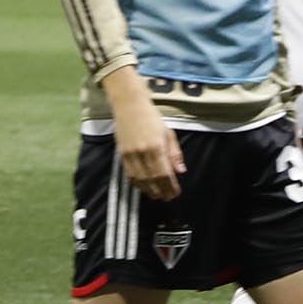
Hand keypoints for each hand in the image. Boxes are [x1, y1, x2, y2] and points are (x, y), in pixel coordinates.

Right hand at [103, 71, 185, 200]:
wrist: (129, 106)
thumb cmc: (152, 117)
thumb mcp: (168, 133)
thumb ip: (174, 153)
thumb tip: (180, 171)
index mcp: (157, 146)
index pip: (165, 174)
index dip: (170, 187)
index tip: (175, 193)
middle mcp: (143, 152)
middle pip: (152, 180)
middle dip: (161, 191)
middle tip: (167, 197)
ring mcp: (130, 154)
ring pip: (140, 180)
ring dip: (149, 190)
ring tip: (157, 195)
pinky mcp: (122, 155)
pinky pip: (130, 175)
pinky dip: (138, 184)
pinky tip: (144, 187)